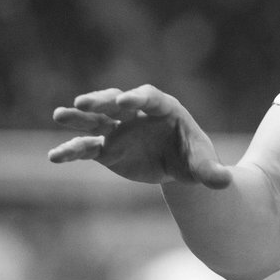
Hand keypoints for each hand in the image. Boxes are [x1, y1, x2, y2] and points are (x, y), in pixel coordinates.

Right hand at [48, 84, 232, 188]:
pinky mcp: (107, 149)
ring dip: (78, 117)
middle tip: (83, 101)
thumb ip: (211, 171)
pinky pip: (87, 148)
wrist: (178, 167)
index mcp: (164, 109)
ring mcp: (119, 130)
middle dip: (101, 100)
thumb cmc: (193, 157)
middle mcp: (137, 115)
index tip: (123, 103)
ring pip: (95, 120)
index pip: (149, 98)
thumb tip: (225, 181)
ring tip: (59, 114)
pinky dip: (72, 151)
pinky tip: (54, 157)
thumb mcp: (203, 164)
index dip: (136, 98)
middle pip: (116, 102)